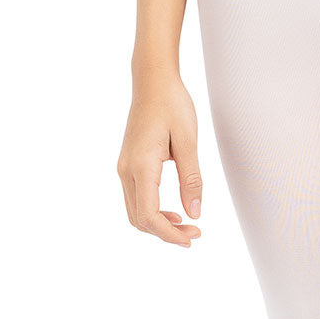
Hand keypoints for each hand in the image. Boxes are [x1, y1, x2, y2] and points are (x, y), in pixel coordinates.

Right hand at [117, 71, 203, 246]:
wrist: (152, 80)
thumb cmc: (172, 104)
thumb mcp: (188, 140)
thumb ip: (191, 178)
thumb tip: (195, 213)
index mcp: (141, 165)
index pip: (149, 215)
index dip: (169, 234)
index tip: (191, 238)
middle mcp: (126, 170)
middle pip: (139, 219)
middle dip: (165, 233)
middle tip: (194, 234)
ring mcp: (124, 167)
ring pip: (135, 211)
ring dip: (158, 224)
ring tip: (186, 224)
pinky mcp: (128, 164)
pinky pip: (135, 198)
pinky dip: (152, 211)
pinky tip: (173, 210)